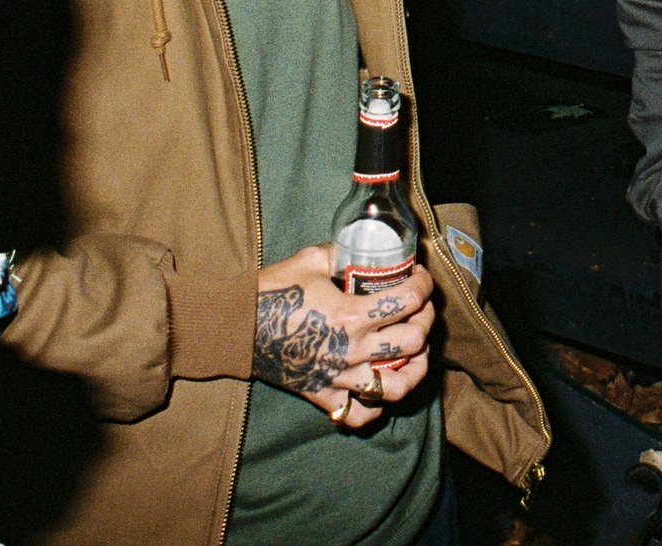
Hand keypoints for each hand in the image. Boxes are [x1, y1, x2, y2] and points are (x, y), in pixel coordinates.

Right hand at [253, 245, 435, 427]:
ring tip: (416, 354)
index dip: (424, 285)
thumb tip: (364, 247)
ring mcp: (339, 378)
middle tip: (421, 310)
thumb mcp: (311, 260)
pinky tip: (379, 385)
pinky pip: (359, 415)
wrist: (235, 328)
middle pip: (413, 342)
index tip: (421, 278)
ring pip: (397, 388)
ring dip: (414, 369)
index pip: (408, 300)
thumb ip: (343, 253)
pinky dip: (375, 406)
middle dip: (426, 321)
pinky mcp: (323, 396)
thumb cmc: (272, 290)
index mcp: (352, 315)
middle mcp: (351, 350)